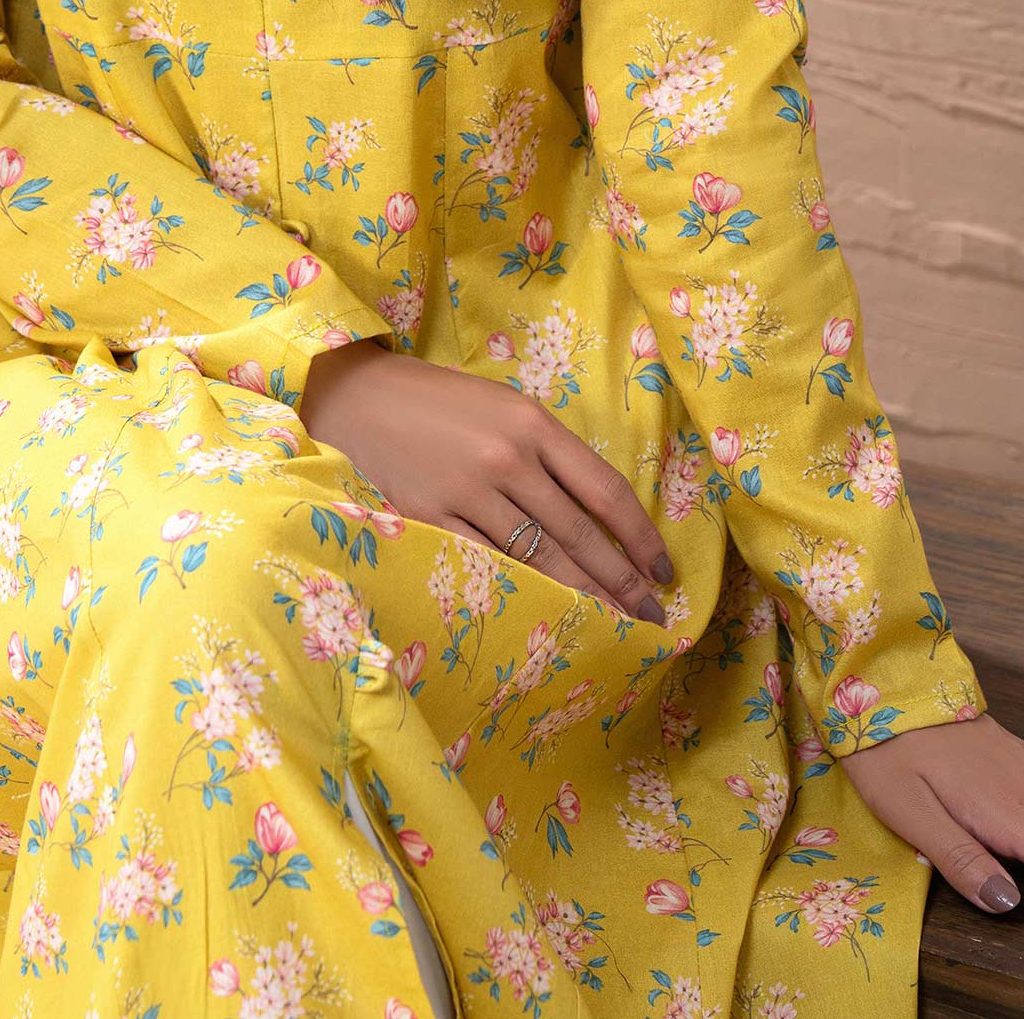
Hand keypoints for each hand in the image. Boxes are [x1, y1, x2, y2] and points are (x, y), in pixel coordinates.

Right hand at [298, 341, 674, 624]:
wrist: (362, 398)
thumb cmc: (442, 402)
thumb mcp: (505, 407)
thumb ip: (547, 452)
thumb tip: (598, 512)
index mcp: (532, 423)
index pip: (604, 489)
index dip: (639, 535)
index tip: (662, 569)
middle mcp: (507, 458)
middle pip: (578, 533)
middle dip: (621, 581)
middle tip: (651, 617)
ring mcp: (467, 492)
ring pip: (539, 558)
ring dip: (582, 597)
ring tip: (613, 626)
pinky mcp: (430, 520)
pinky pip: (489, 565)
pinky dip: (523, 593)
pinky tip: (548, 616)